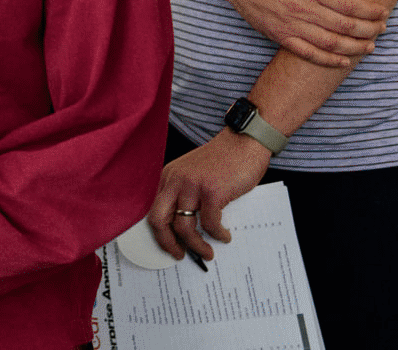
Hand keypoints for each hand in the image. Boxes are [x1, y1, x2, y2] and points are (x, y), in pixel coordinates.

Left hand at [146, 132, 270, 262]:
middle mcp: (175, 180)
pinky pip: (210, 224)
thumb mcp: (194, 174)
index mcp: (168, 177)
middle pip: (158, 220)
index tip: (169, 247)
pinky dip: (218, 235)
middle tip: (180, 256)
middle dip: (167, 243)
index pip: (153, 210)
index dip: (158, 233)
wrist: (244, 141)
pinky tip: (225, 236)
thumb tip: (184, 230)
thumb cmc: (224, 160)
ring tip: (208, 253)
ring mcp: (192, 185)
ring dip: (197, 246)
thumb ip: (186, 195)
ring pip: (184, 227)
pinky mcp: (212, 192)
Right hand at [214, 0, 387, 66]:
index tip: (383, 12)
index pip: (349, 5)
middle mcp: (302, 9)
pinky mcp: (279, 35)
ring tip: (370, 46)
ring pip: (330, 43)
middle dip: (368, 30)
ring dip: (354, 47)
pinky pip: (308, 53)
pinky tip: (344, 60)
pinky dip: (328, 60)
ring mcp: (290, 25)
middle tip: (382, 29)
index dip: (370, 11)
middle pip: (344, 26)